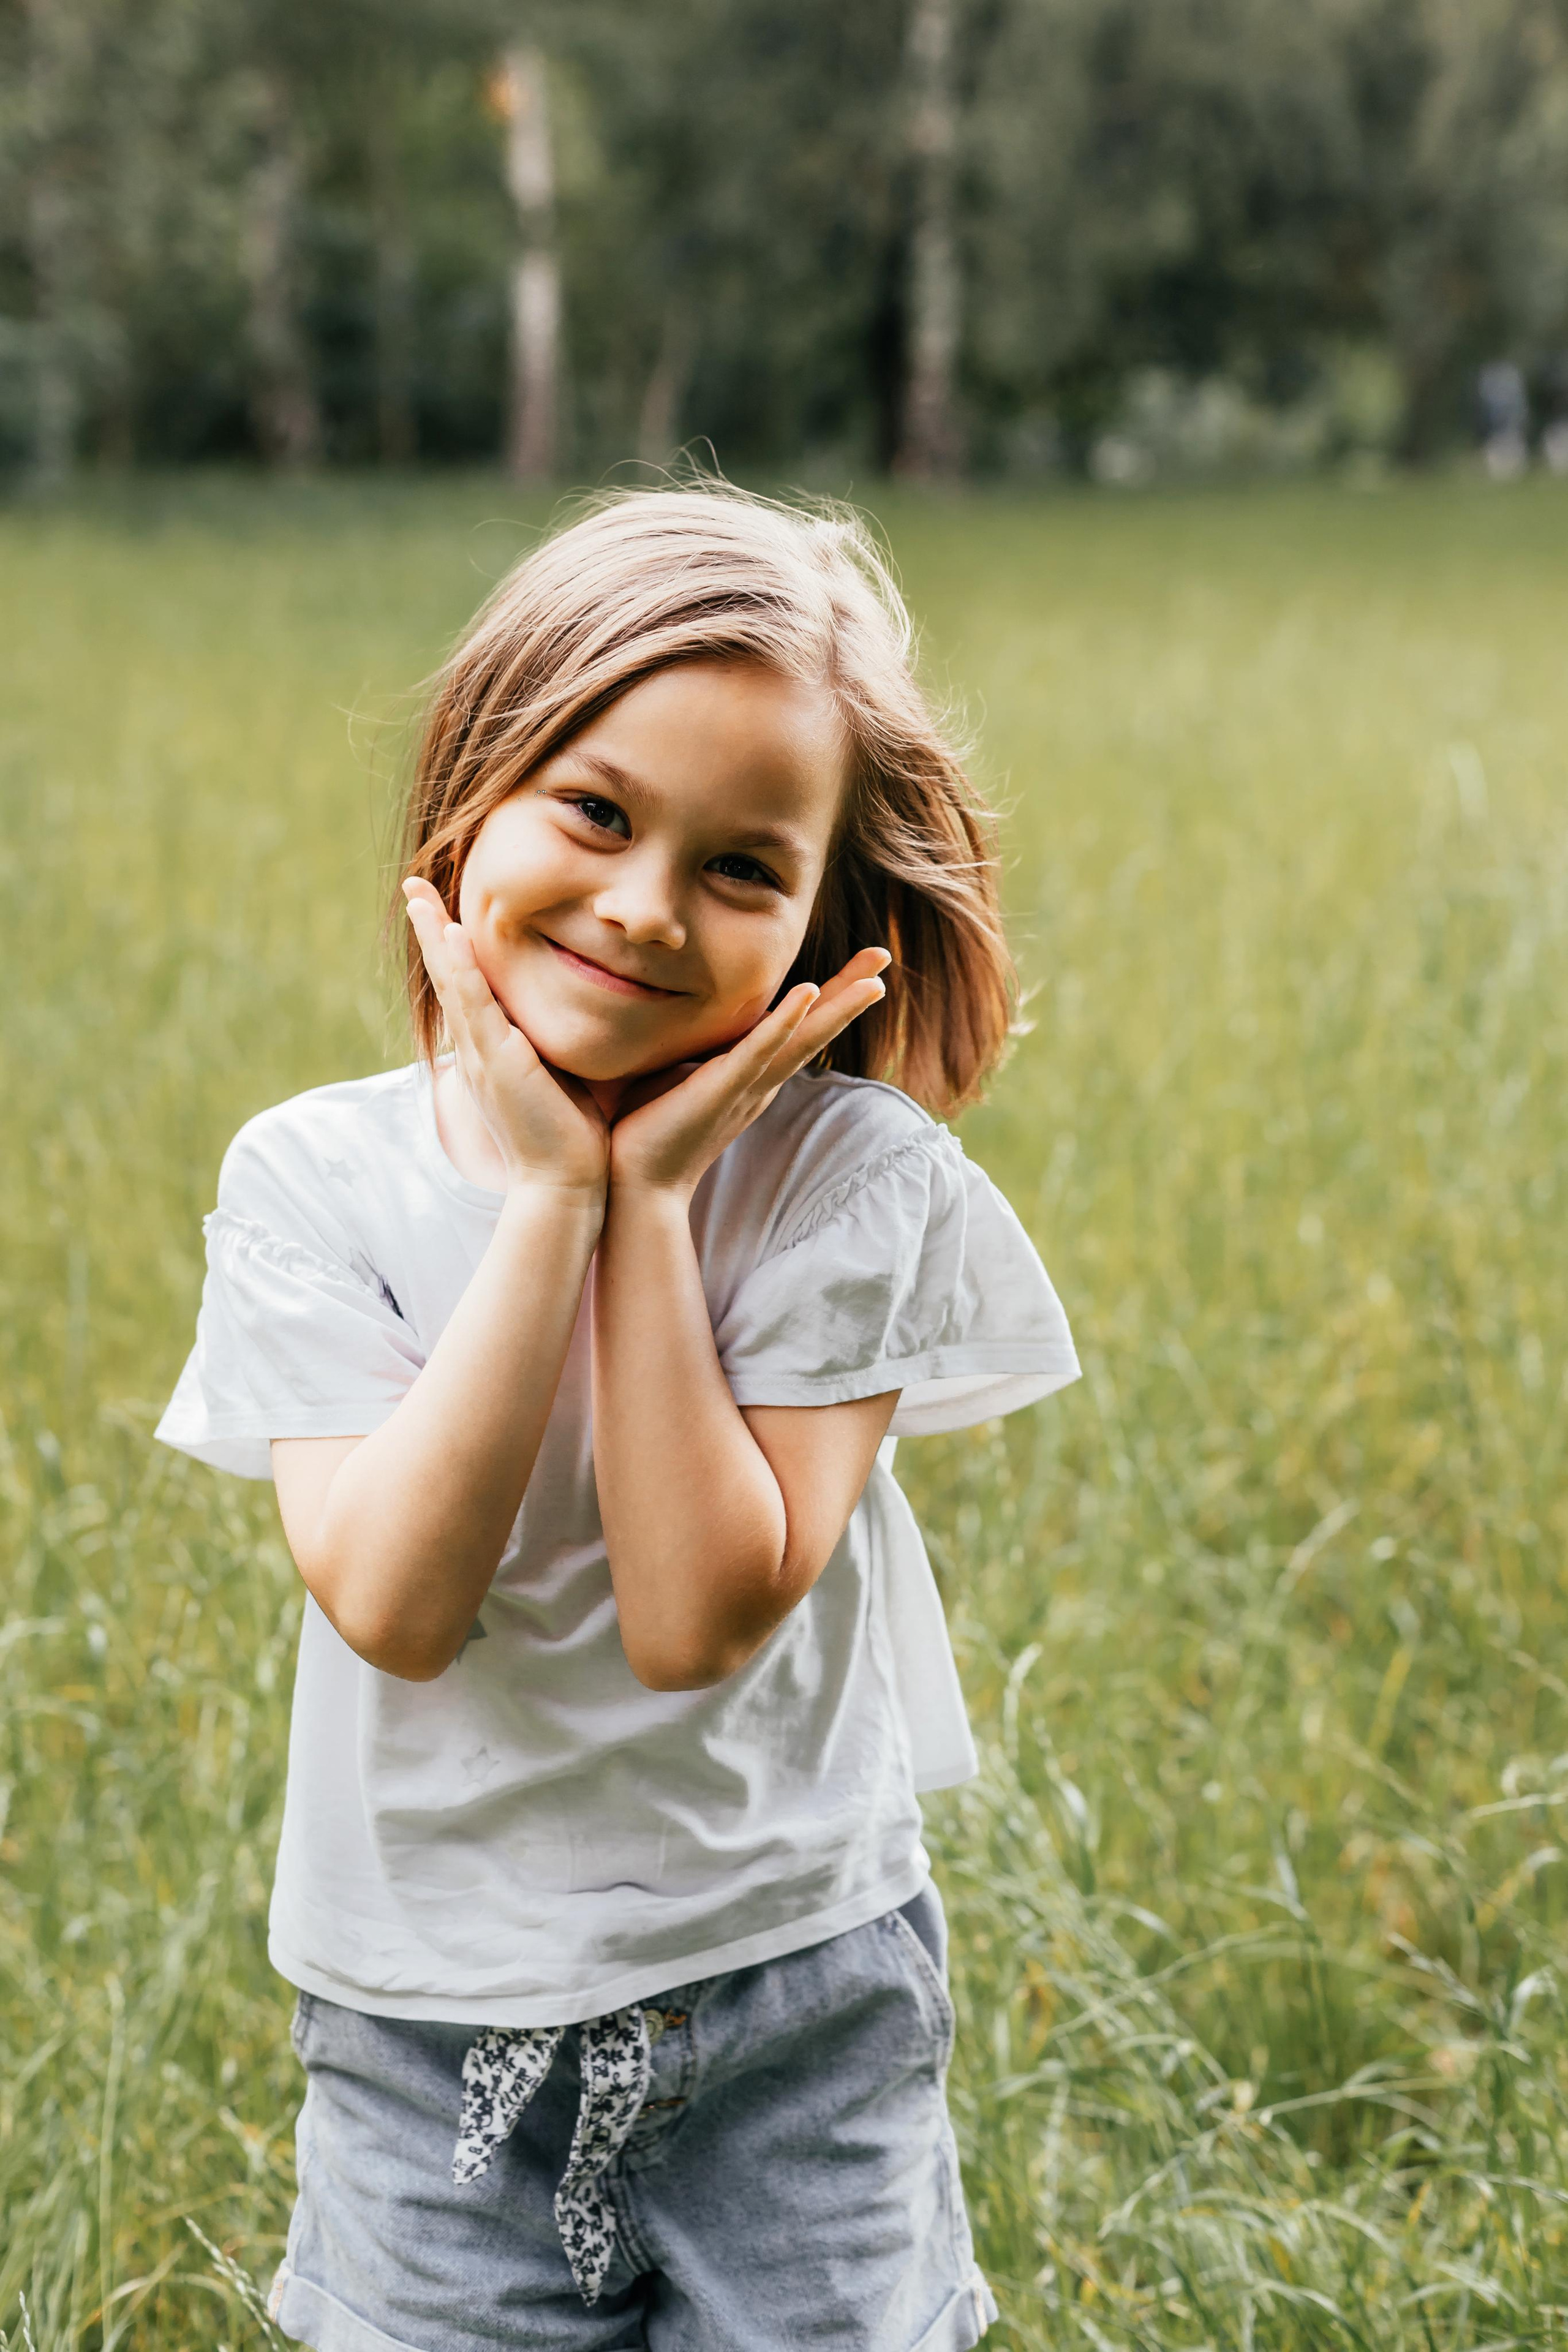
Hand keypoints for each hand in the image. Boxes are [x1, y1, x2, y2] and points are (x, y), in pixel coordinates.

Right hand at [403, 879, 608, 1199]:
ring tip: (418, 895)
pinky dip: (461, 971)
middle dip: (430, 929)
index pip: (468, 987)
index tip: (442, 908)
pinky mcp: (498, 1064)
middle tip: (413, 886)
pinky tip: (451, 936)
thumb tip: (582, 1012)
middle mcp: (478, 1050)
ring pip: (452, 984)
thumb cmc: (574, 1137)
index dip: (452, 948)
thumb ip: (557, 1043)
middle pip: (447, 977)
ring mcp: (483, 1056)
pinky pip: (474, 1008)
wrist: (568, 1184)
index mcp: (492, 1051)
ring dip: (435, 937)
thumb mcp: (563, 1075)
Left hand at [607, 948, 890, 1201]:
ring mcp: (746, 1086)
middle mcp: (760, 1081)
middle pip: (816, 1028)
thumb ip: (690, 1044)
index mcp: (751, 1075)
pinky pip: (759, 1051)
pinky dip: (785, 1022)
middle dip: (850, 991)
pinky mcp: (723, 1090)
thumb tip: (672, 1005)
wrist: (635, 1182)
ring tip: (874, 981)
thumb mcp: (674, 1070)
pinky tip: (809, 992)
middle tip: (884, 955)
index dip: (830, 994)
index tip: (860, 965)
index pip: (798, 1026)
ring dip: (838, 1007)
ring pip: (803, 1039)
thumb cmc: (644, 1128)